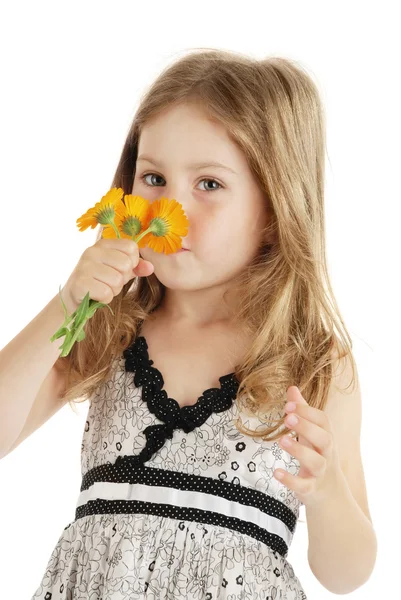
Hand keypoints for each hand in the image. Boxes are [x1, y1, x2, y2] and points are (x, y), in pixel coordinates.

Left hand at [274, 385, 342, 506]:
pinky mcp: (312, 490)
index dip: (307, 412)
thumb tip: (292, 388)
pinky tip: (276, 472)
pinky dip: (291, 480)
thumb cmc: (318, 455)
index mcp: (326, 437)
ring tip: (282, 440)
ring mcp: (321, 473)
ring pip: (316, 462)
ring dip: (299, 451)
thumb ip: (302, 411)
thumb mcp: (311, 433)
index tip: (288, 404)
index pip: (323, 421)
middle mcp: (327, 454)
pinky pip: (304, 486)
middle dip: (307, 427)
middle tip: (287, 418)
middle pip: (324, 439)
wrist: (331, 495)